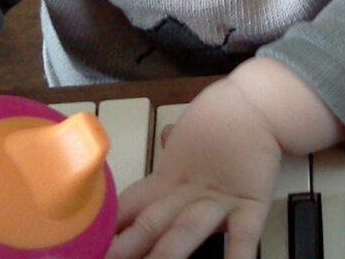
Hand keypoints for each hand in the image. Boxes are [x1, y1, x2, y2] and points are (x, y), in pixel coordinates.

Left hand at [106, 74, 281, 258]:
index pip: (127, 208)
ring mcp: (217, 201)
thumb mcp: (192, 131)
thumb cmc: (223, 116)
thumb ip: (177, 144)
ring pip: (185, 233)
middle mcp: (186, 194)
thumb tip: (166, 136)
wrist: (259, 100)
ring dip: (165, 256)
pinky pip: (243, 236)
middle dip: (125, 250)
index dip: (105, 228)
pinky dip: (235, 256)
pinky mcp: (249, 204)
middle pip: (149, 226)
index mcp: (166, 179)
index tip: (86, 244)